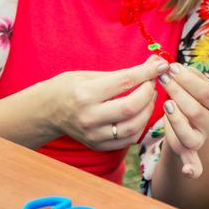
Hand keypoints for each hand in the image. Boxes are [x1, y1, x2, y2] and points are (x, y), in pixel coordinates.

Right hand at [49, 56, 165, 150]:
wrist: (47, 111)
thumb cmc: (69, 87)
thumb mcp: (90, 75)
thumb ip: (122, 73)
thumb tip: (153, 62)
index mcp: (86, 94)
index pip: (125, 82)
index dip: (147, 73)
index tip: (161, 65)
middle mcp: (89, 117)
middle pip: (132, 107)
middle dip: (149, 91)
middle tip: (153, 81)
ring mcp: (93, 135)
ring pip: (134, 127)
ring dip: (148, 110)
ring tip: (149, 96)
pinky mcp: (97, 145)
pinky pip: (128, 139)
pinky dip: (140, 126)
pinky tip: (140, 113)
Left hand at [160, 62, 208, 178]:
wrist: (191, 120)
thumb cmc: (192, 95)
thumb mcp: (195, 82)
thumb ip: (189, 74)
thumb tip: (174, 67)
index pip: (207, 93)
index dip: (188, 80)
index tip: (172, 68)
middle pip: (195, 111)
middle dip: (177, 93)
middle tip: (163, 78)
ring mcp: (202, 140)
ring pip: (188, 134)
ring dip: (176, 120)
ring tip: (166, 103)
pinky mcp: (188, 152)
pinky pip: (193, 165)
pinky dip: (191, 169)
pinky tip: (188, 171)